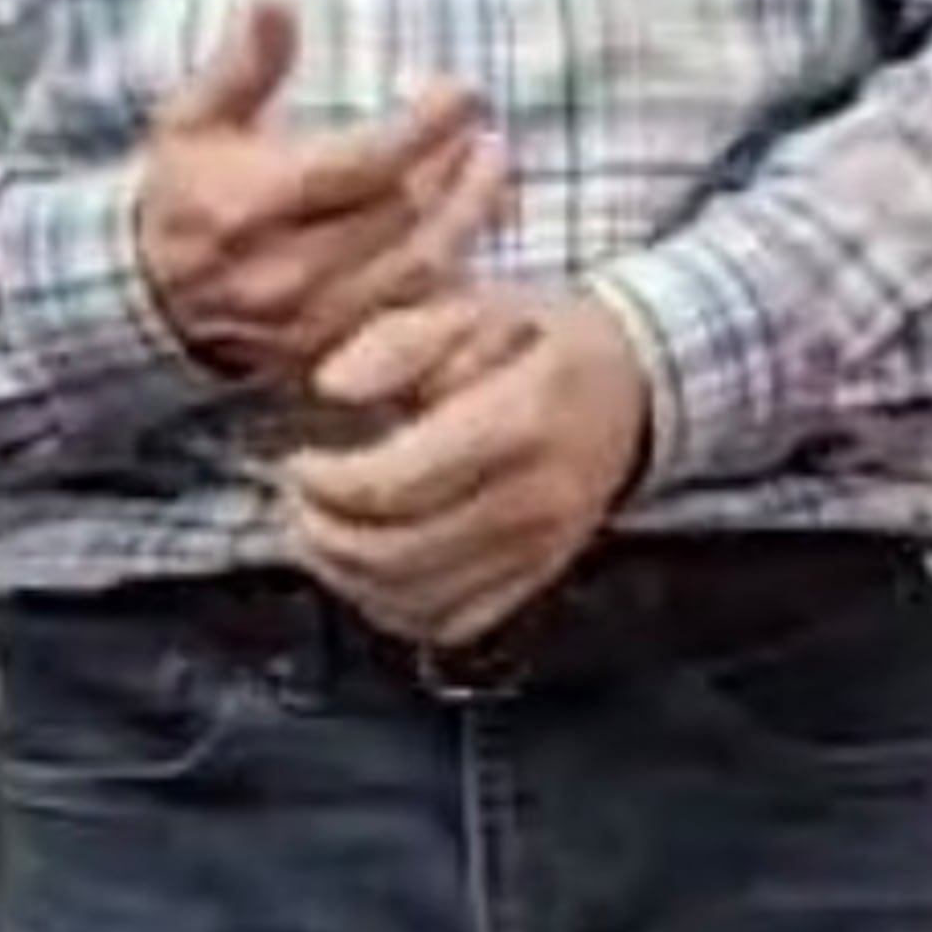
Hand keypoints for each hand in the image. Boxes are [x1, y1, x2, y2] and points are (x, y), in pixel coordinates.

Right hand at [132, 0, 503, 377]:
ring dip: (468, 219)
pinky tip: (479, 235)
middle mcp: (284, 271)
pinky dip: (458, 281)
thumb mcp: (192, 120)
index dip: (421, 128)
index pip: (357, 166)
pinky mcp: (333, 357)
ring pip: (417, 274)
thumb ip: (241, 64)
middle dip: (454, 168)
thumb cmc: (183, 193)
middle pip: (399, 219)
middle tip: (483, 125)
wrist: (145, 301)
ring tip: (494, 166)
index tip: (463, 90)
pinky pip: (414, 328)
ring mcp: (312, 323)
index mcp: (249, 207)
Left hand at [278, 286, 651, 644]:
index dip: (327, 483)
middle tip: (296, 500)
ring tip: (320, 533)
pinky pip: (450, 624)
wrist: (636, 384)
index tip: (298, 460)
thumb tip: (332, 386)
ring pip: (416, 600)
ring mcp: (539, 549)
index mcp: (518, 421)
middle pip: (397, 552)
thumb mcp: (475, 307)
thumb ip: (397, 342)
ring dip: (347, 577)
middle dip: (324, 533)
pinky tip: (367, 571)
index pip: (398, 482)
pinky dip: (393, 610)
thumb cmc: (545, 341)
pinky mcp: (537, 578)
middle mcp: (534, 497)